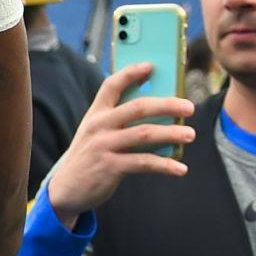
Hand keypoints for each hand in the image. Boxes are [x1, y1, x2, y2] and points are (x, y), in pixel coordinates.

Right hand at [41, 64, 195, 225]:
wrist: (65, 189)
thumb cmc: (89, 157)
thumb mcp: (96, 134)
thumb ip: (119, 121)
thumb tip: (159, 114)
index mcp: (96, 114)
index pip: (112, 85)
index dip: (131, 73)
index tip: (151, 66)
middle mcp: (99, 126)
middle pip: (137, 107)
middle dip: (167, 104)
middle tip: (189, 107)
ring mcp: (104, 146)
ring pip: (144, 134)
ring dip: (171, 133)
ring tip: (189, 135)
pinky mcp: (110, 167)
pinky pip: (143, 162)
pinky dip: (165, 165)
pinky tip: (180, 168)